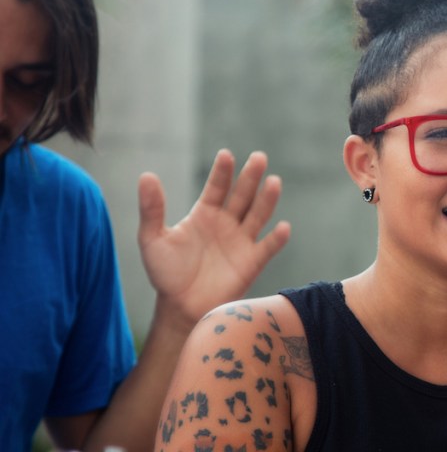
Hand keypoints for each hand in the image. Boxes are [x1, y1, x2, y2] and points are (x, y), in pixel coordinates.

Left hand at [136, 149, 290, 331]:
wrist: (180, 308)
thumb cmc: (166, 273)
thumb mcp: (152, 239)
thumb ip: (152, 209)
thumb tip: (146, 175)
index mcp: (205, 213)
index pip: (217, 187)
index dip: (222, 172)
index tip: (226, 155)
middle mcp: (227, 223)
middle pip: (242, 195)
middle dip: (251, 177)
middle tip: (259, 157)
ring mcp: (241, 241)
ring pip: (258, 215)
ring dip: (267, 199)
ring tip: (274, 182)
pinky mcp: (252, 262)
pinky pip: (267, 247)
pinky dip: (277, 238)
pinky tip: (283, 227)